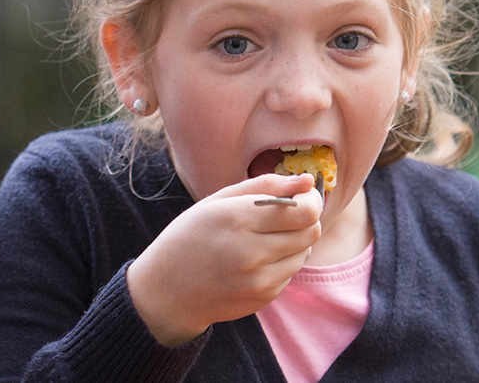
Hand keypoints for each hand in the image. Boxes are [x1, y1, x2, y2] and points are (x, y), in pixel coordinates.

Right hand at [127, 173, 322, 345]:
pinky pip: (290, 273)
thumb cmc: (190, 237)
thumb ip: (265, 186)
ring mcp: (259, 279)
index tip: (303, 196)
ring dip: (294, 242)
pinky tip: (255, 260)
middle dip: (306, 220)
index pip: (304, 210)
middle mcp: (251, 251)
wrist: (167, 291)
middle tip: (287, 215)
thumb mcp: (218, 201)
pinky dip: (281, 263)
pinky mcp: (263, 297)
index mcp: (237, 218)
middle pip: (311, 231)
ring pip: (305, 253)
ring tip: (265, 239)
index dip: (311, 201)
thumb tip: (306, 180)